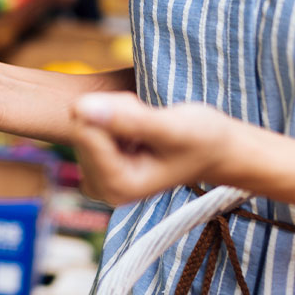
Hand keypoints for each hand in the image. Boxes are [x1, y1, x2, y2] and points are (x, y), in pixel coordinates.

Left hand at [69, 93, 233, 204]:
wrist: (216, 150)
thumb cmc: (202, 140)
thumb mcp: (172, 128)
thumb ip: (129, 120)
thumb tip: (78, 107)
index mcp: (117, 186)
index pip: (84, 131)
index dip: (115, 110)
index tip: (146, 119)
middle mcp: (100, 188)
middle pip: (82, 126)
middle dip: (114, 112)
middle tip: (149, 121)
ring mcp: (94, 178)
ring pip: (84, 122)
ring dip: (116, 113)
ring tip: (147, 128)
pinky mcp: (94, 166)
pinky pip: (88, 125)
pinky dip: (112, 117)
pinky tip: (138, 131)